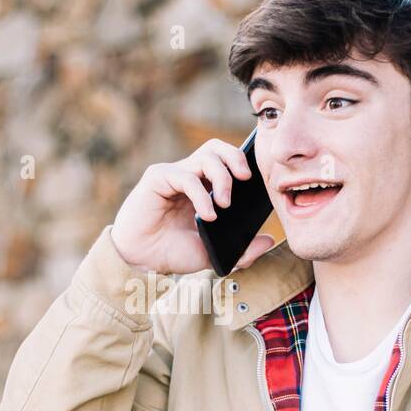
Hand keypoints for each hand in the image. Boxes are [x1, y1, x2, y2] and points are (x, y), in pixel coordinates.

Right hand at [110, 138, 276, 274]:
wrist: (141, 262)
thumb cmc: (172, 253)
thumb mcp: (214, 253)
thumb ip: (242, 250)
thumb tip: (269, 239)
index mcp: (203, 187)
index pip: (226, 160)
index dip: (243, 163)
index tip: (258, 182)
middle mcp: (189, 175)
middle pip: (217, 148)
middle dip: (236, 158)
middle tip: (246, 180)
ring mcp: (173, 174)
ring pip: (206, 157)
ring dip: (222, 177)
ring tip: (225, 204)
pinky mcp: (157, 178)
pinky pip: (186, 177)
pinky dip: (201, 195)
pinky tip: (208, 216)